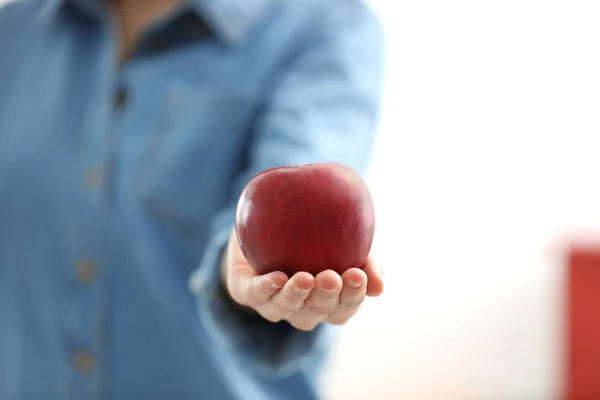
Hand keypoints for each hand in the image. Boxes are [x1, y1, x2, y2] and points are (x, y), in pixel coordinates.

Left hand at [222, 229, 383, 330]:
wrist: (264, 221)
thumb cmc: (313, 234)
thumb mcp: (344, 238)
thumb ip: (365, 259)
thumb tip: (379, 287)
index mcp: (328, 302)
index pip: (344, 308)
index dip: (352, 296)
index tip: (358, 275)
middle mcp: (301, 308)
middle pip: (317, 311)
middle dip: (326, 296)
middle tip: (331, 276)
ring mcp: (272, 302)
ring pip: (286, 308)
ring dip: (296, 296)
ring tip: (304, 278)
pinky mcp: (246, 290)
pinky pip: (254, 294)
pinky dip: (265, 288)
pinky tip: (276, 277)